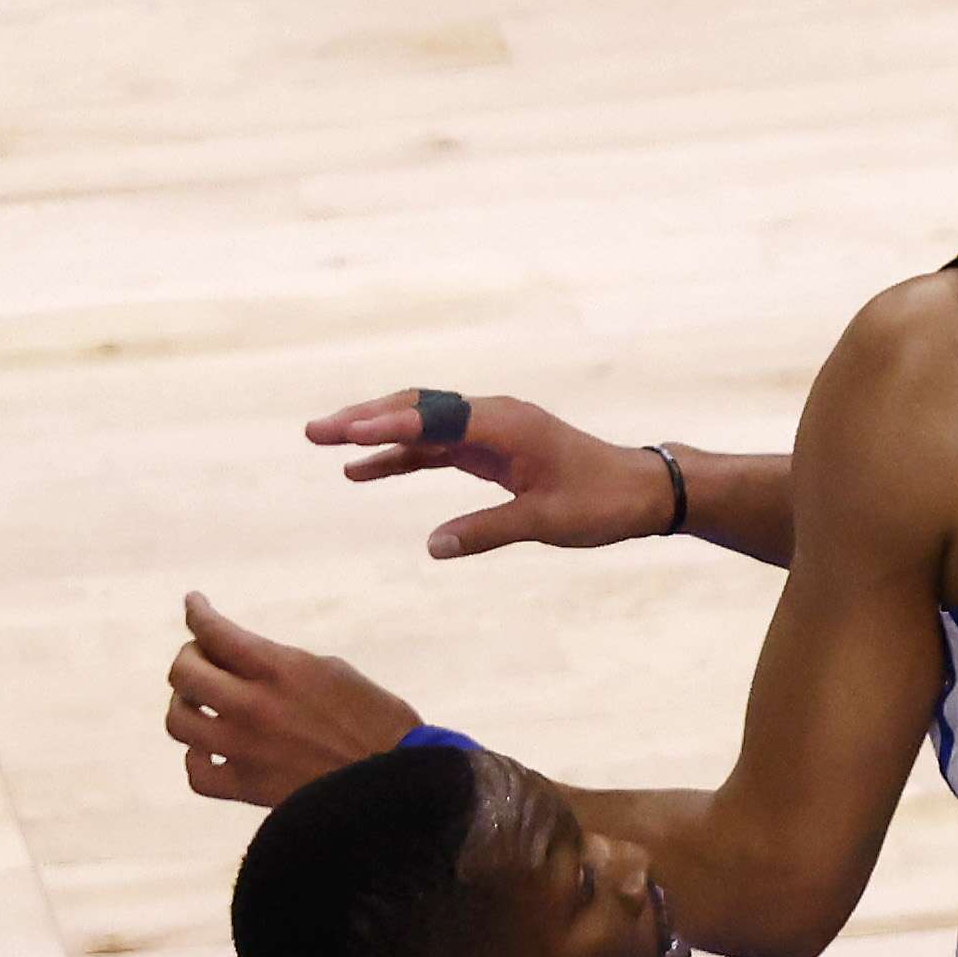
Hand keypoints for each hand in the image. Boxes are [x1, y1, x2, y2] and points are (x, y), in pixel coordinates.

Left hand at [168, 593, 418, 806]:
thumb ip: (281, 663)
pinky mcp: (246, 786)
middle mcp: (254, 706)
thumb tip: (241, 659)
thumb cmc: (377, 720)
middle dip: (189, 658)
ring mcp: (244, 748)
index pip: (215, 631)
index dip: (197, 612)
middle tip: (202, 659)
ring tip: (202, 704)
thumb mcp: (334, 671)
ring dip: (185, 705)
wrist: (394, 780)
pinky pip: (195, 772)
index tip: (193, 603)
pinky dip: (197, 757)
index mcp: (281, 670)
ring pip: (178, 721)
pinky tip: (210, 748)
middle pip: (183, 673)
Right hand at [297, 388, 671, 558]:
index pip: (437, 419)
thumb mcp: (546, 521)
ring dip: (376, 434)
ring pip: (422, 426)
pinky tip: (362, 470)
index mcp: (508, 425)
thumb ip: (489, 530)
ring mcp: (491, 431)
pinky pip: (436, 448)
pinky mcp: (491, 449)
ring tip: (325, 443)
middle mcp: (495, 418)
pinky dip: (400, 456)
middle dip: (367, 418)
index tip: (348, 433)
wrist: (641, 491)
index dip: (391, 427)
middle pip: (419, 410)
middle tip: (316, 431)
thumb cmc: (602, 502)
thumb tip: (434, 546)